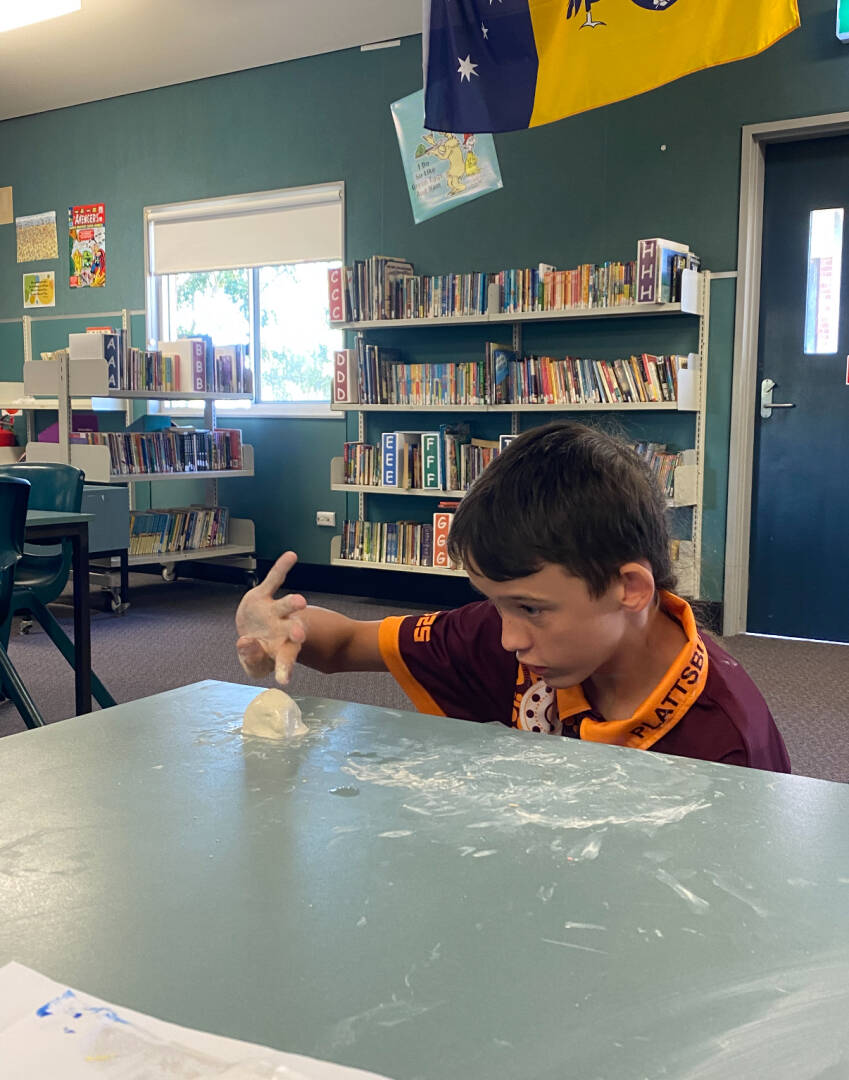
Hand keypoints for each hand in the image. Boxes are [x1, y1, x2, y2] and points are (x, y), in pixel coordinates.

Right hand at [235, 551, 306, 684]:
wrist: (252, 635)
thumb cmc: (257, 652)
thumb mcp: (251, 663)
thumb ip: (250, 657)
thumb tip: (247, 641)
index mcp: (281, 648)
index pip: (284, 660)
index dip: (283, 670)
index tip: (283, 680)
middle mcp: (282, 629)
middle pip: (292, 630)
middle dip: (296, 632)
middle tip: (300, 635)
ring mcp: (274, 612)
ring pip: (285, 607)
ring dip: (291, 603)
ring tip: (300, 601)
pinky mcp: (263, 596)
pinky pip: (273, 580)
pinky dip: (281, 568)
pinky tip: (291, 556)